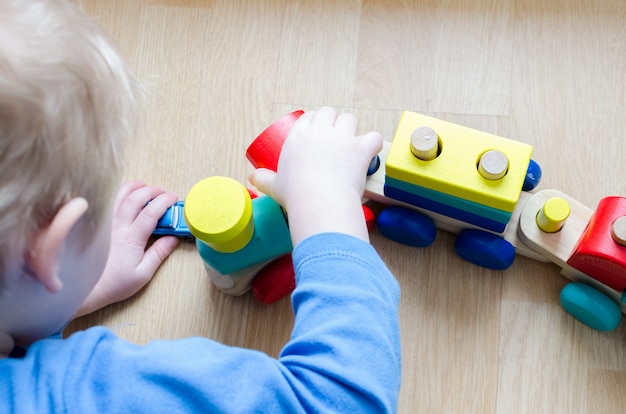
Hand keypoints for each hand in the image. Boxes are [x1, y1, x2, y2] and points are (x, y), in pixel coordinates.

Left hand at [74, 181, 179, 316]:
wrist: (85, 289)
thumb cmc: (113, 285)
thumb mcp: (143, 274)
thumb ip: (159, 254)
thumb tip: (172, 239)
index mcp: (131, 239)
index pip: (151, 213)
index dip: (164, 202)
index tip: (173, 198)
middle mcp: (117, 227)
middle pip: (135, 199)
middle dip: (152, 191)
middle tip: (162, 192)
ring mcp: (105, 224)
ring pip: (118, 197)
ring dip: (133, 187)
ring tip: (144, 185)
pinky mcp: (96, 226)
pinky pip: (106, 202)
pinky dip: (117, 193)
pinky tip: (124, 193)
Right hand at [249, 107, 381, 244]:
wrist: (318, 201)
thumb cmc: (295, 194)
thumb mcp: (274, 186)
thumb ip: (263, 179)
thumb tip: (251, 178)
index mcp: (298, 136)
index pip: (308, 118)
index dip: (314, 123)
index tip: (316, 133)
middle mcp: (320, 131)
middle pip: (329, 112)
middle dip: (332, 121)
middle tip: (334, 137)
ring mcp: (342, 138)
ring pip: (350, 119)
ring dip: (351, 129)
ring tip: (351, 143)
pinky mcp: (360, 149)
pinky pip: (373, 137)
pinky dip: (373, 143)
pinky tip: (370, 151)